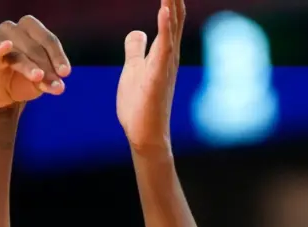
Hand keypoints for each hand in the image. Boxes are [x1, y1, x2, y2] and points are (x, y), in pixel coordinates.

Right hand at [0, 16, 70, 109]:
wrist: (2, 93)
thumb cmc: (25, 78)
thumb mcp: (42, 81)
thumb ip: (50, 81)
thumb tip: (59, 87)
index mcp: (30, 29)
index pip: (48, 40)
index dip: (58, 56)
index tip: (65, 73)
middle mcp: (12, 30)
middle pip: (34, 46)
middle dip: (46, 67)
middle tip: (56, 85)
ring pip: (17, 53)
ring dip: (29, 66)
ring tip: (39, 78)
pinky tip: (7, 47)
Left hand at [116, 0, 185, 153]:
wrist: (143, 133)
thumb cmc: (140, 104)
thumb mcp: (133, 68)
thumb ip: (136, 49)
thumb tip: (136, 31)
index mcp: (163, 52)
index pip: (170, 16)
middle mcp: (169, 55)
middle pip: (175, 16)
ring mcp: (166, 65)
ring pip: (173, 27)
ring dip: (173, 4)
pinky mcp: (158, 76)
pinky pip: (164, 48)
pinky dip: (166, 28)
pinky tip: (166, 10)